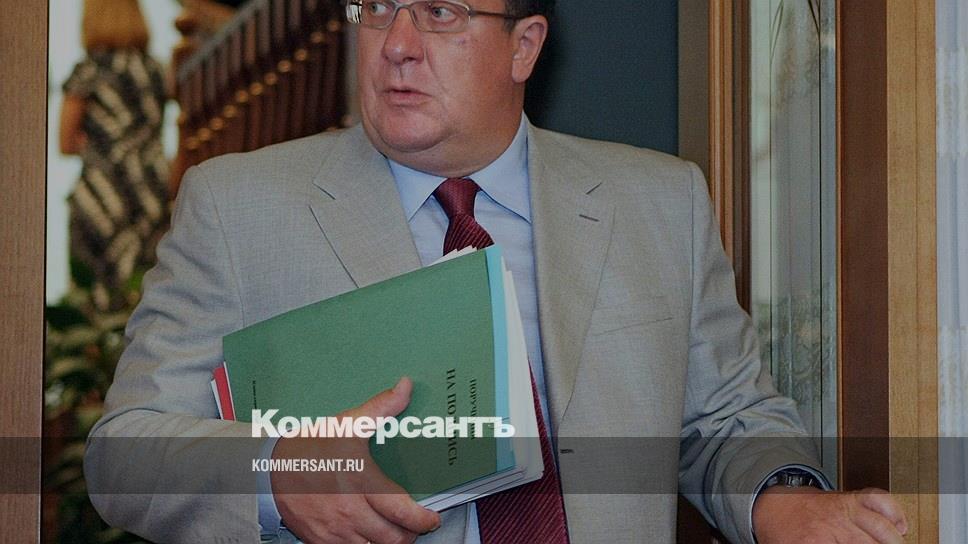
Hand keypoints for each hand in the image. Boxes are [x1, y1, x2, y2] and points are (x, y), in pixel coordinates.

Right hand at [270, 377, 441, 543]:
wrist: (269, 468)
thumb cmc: (310, 447)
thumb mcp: (348, 424)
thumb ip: (382, 407)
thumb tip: (406, 387)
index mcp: (361, 483)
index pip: (402, 513)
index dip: (423, 520)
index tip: (430, 518)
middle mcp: (350, 512)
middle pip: (393, 538)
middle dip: (409, 534)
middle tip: (414, 525)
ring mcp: (335, 531)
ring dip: (388, 542)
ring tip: (393, 530)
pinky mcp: (321, 541)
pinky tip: (367, 535)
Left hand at [752, 486, 907, 543]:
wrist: (772, 506)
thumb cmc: (784, 534)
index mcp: (815, 542)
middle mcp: (833, 524)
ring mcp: (844, 508)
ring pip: (881, 527)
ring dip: (892, 542)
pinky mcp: (851, 497)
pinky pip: (880, 499)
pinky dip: (894, 512)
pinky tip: (900, 528)